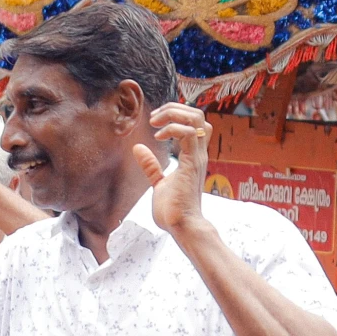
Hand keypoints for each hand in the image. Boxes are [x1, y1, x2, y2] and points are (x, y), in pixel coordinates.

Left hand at [134, 103, 210, 236]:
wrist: (182, 226)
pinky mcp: (191, 163)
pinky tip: (159, 136)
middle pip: (197, 115)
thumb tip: (138, 149)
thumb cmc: (173, 210)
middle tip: (155, 117)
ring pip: (196, 119)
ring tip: (156, 122)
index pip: (195, 123)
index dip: (177, 115)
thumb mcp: (159, 183)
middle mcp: (198, 153)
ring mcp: (197, 157)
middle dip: (174, 109)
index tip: (157, 123)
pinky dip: (172, 128)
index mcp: (193, 156)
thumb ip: (151, 166)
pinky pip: (188, 133)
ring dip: (173, 114)